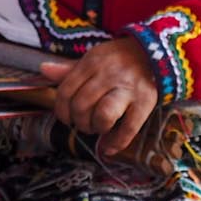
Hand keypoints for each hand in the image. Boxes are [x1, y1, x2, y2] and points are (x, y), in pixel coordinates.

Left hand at [41, 36, 159, 153]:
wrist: (156, 52)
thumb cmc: (120, 59)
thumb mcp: (94, 58)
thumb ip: (70, 69)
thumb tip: (44, 70)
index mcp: (92, 63)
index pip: (66, 91)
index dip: (62, 111)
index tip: (67, 118)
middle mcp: (108, 75)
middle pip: (81, 106)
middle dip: (79, 121)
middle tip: (84, 124)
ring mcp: (128, 89)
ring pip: (103, 115)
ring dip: (96, 128)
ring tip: (98, 129)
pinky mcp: (146, 101)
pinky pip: (129, 128)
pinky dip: (117, 142)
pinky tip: (109, 148)